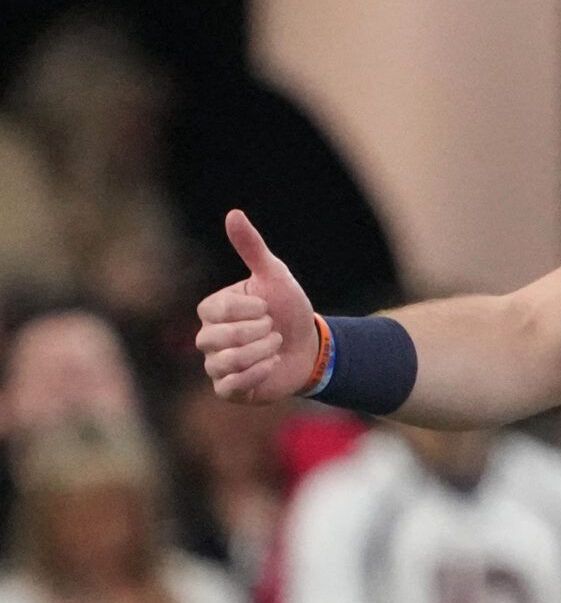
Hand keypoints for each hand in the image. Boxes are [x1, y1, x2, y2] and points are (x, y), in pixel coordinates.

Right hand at [194, 210, 318, 402]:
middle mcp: (207, 337)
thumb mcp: (275, 275)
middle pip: (215, 339)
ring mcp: (215, 365)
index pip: (216, 312)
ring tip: (276, 346)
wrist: (310, 346)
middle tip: (273, 328)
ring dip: (262, 352)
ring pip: (225, 363)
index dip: (249, 311)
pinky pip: (230, 386)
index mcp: (213, 309)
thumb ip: (252, 248)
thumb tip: (233, 213)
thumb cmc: (289, 308)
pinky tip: (273, 365)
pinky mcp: (228, 389)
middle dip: (257, 332)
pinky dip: (258, 374)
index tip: (267, 308)